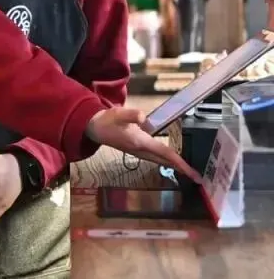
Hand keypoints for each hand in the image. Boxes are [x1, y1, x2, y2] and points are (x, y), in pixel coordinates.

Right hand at [86, 107, 201, 182]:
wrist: (94, 128)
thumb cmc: (107, 121)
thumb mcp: (118, 114)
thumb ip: (131, 115)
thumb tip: (143, 118)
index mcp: (141, 143)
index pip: (166, 154)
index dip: (182, 164)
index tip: (194, 175)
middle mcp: (142, 150)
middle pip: (166, 161)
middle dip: (182, 169)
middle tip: (199, 178)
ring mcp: (139, 152)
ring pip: (161, 161)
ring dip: (175, 166)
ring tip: (189, 171)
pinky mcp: (137, 150)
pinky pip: (156, 158)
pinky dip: (167, 161)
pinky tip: (171, 160)